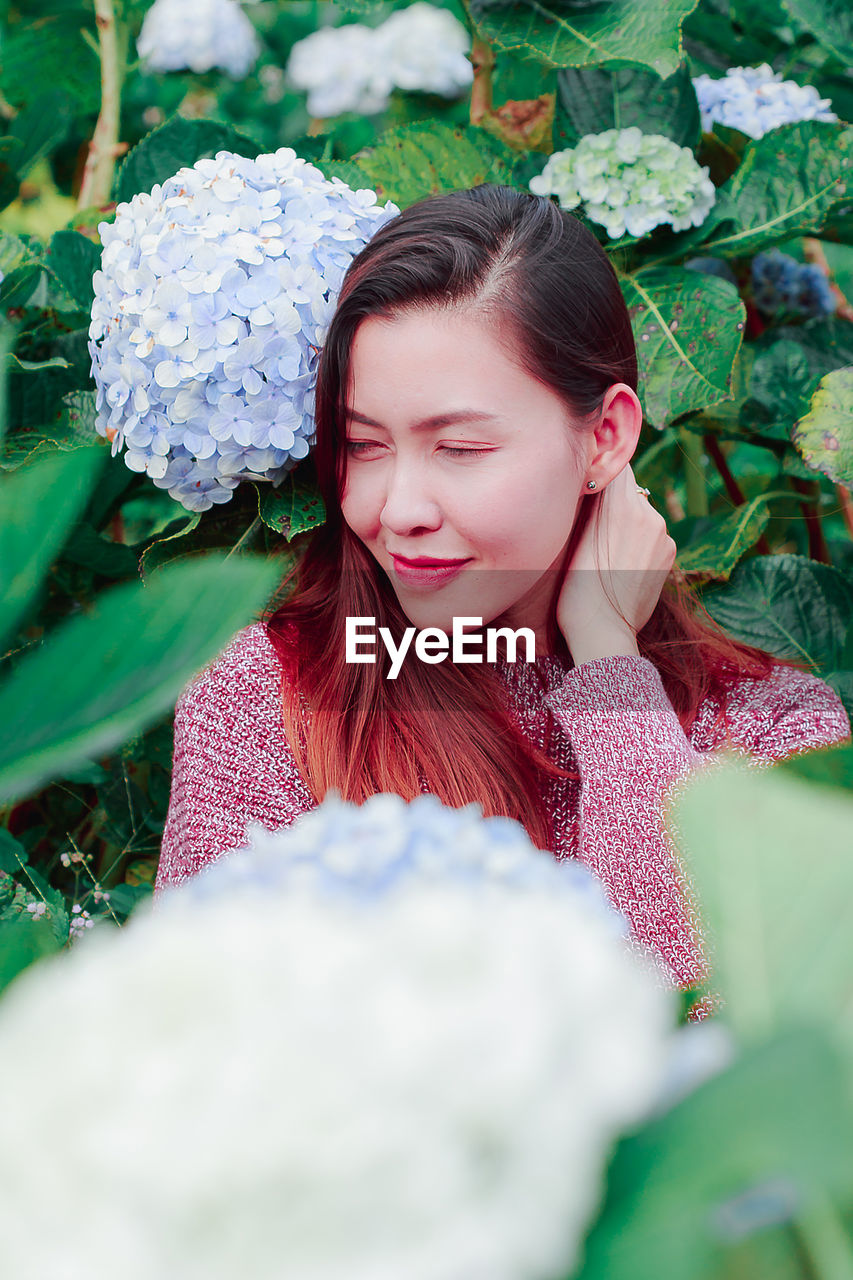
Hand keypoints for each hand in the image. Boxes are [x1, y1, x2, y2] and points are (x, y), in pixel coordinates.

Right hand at [556, 464, 675, 666]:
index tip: (591, 477)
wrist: (604, 633)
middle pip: (630, 490)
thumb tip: (595, 478)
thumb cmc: (577, 590)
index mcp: (623, 506)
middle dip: (613, 500)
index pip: (619, 466)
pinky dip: (639, 542)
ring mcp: (664, 536)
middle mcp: (650, 515)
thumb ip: (591, 505)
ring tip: (606, 552)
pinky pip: (652, 535)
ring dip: (626, 522)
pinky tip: (622, 564)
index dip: (604, 469)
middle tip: (591, 525)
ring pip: (642, 513)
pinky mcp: (670, 554)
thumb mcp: (575, 540)